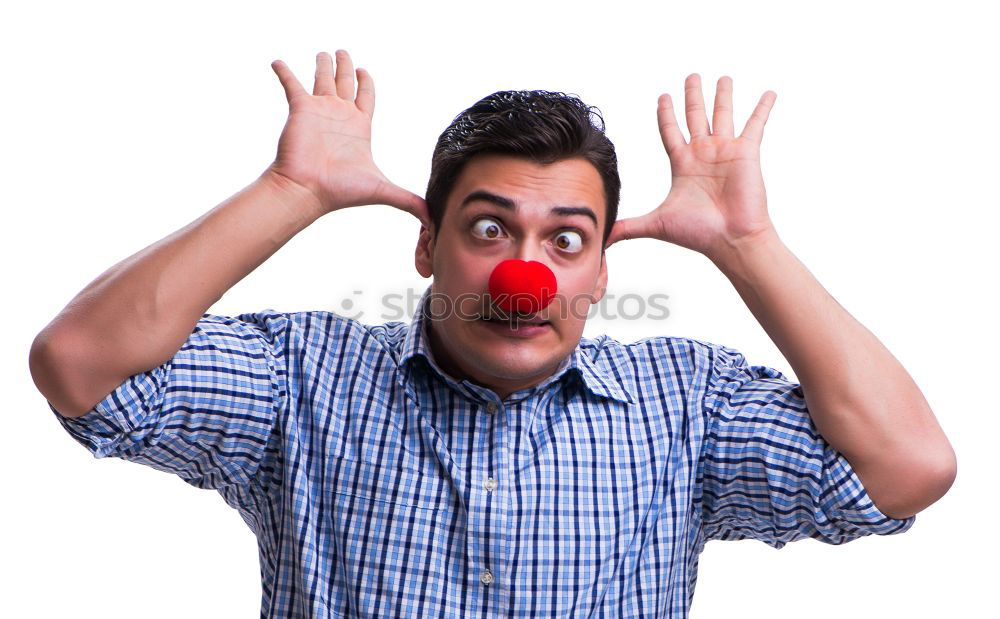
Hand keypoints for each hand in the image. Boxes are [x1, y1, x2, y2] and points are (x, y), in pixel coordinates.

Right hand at [266, 50, 428, 224]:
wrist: (309, 190)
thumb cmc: (341, 191)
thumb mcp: (383, 191)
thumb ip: (408, 202)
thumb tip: (433, 221)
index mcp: (359, 127)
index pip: (365, 97)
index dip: (366, 83)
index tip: (364, 70)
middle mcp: (339, 116)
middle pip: (345, 83)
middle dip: (345, 67)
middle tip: (343, 52)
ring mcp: (319, 111)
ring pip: (322, 79)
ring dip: (322, 64)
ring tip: (323, 53)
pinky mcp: (300, 109)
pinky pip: (291, 84)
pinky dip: (284, 72)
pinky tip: (277, 61)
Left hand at [605, 74, 776, 259]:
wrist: (730, 240)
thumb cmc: (698, 234)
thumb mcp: (656, 225)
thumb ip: (628, 227)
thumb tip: (604, 239)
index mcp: (683, 164)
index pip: (671, 132)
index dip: (666, 114)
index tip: (663, 97)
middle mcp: (703, 154)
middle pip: (695, 116)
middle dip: (692, 96)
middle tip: (691, 76)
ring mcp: (726, 152)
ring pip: (723, 114)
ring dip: (723, 95)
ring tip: (723, 77)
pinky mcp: (747, 153)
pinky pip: (756, 124)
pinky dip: (763, 108)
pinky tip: (769, 92)